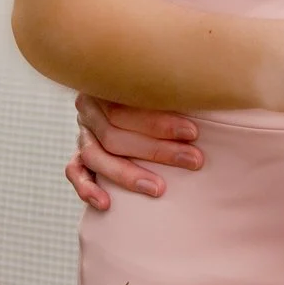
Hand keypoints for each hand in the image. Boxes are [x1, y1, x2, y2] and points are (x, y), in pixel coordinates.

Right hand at [65, 95, 205, 210]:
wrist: (127, 97)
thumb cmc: (159, 89)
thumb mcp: (161, 81)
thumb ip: (173, 85)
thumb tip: (208, 87)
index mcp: (106, 85)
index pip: (127, 106)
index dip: (159, 122)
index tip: (193, 132)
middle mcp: (90, 109)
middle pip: (115, 135)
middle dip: (157, 150)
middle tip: (193, 160)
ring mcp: (82, 133)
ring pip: (96, 156)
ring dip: (128, 175)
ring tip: (159, 189)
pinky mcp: (78, 157)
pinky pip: (75, 173)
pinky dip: (88, 188)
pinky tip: (106, 203)